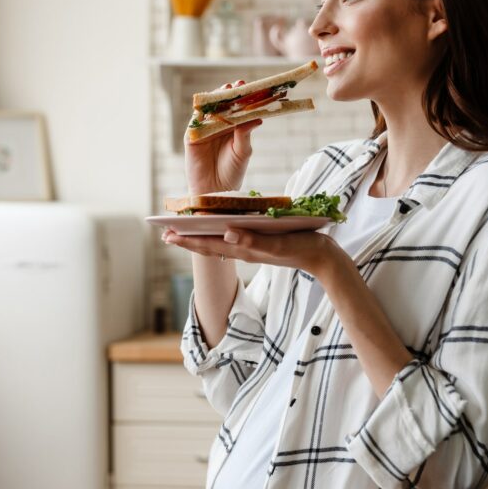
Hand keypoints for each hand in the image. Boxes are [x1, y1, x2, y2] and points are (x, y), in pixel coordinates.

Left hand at [162, 227, 343, 277]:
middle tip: (164, 234)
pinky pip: (232, 241)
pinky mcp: (260, 244)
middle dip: (186, 241)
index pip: (208, 246)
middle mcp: (244, 250)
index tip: (166, 235)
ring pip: (218, 244)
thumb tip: (225, 233)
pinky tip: (215, 231)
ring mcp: (251, 248)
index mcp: (244, 250)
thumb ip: (252, 240)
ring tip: (182, 233)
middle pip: (208, 246)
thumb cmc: (301, 247)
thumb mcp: (276, 244)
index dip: (187, 241)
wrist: (323, 257)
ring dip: (199, 238)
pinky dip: (217, 235)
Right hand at [185, 80, 262, 194]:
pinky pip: (196, 120)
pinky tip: (210, 104)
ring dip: (216, 98)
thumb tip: (257, 118)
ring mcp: (204, 130)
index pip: (238, 109)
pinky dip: (202, 111)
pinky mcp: (192, 136)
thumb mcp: (243, 152)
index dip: (243, 98)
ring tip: (226, 89)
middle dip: (230, 94)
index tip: (250, 88)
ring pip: (209, 109)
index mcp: (233, 129)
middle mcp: (218, 127)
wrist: (215, 191)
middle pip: (223, 105)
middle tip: (238, 85)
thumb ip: (245, 134)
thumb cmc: (232, 173)